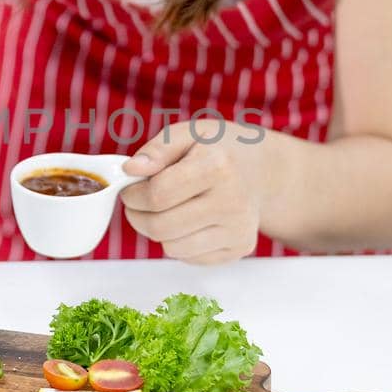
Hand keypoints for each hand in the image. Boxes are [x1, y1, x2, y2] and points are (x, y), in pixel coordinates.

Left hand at [119, 121, 268, 264]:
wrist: (262, 170)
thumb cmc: (219, 149)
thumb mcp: (189, 133)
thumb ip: (157, 149)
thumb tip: (130, 170)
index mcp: (218, 167)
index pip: (158, 195)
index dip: (133, 195)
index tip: (130, 189)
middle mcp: (233, 202)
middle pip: (161, 227)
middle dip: (137, 216)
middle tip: (137, 203)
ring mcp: (239, 229)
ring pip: (172, 248)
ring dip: (158, 231)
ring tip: (165, 209)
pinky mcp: (239, 248)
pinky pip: (190, 258)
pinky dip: (179, 242)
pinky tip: (189, 221)